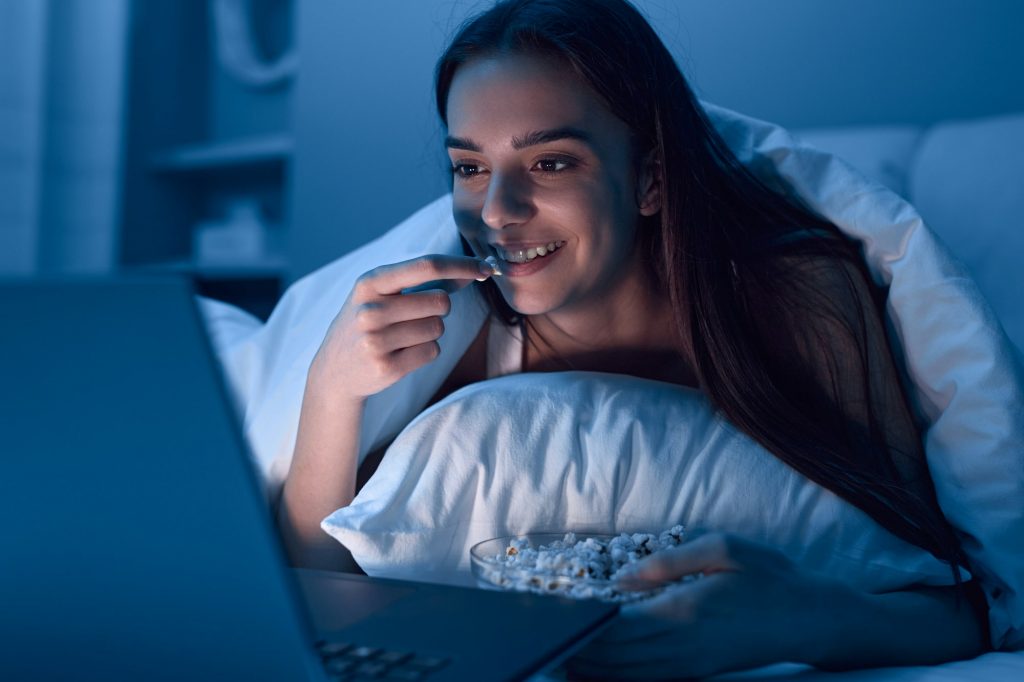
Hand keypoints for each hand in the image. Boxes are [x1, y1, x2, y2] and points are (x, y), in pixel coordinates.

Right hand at [309, 254, 493, 400]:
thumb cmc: (370, 322)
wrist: (335, 369)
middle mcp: (370, 309)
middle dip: (440, 308)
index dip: (461, 265)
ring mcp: (376, 340)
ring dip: (430, 332)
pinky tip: (401, 353)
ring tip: (402, 337)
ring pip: (438, 328)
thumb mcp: (384, 294)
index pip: (426, 266)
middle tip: (415, 316)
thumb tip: (477, 269)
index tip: (487, 268)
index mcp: (370, 283)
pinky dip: (425, 351)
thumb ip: (425, 280)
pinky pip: (432, 351)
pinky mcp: (386, 367)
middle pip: (440, 301)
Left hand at [567, 533, 842, 679]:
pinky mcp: (699, 672)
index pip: (617, 629)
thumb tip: (621, 580)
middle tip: (544, 634)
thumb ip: (667, 564)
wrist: (814, 618)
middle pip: (615, 659)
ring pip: (628, 676)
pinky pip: (647, 681)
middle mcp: (683, 647)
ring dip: (592, 667)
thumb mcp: (723, 549)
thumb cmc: (770, 576)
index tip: (554, 614)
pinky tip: (598, 666)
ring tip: (560, 651)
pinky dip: (617, 675)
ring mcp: (691, 666)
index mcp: (686, 612)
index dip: (582, 625)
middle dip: (577, 648)